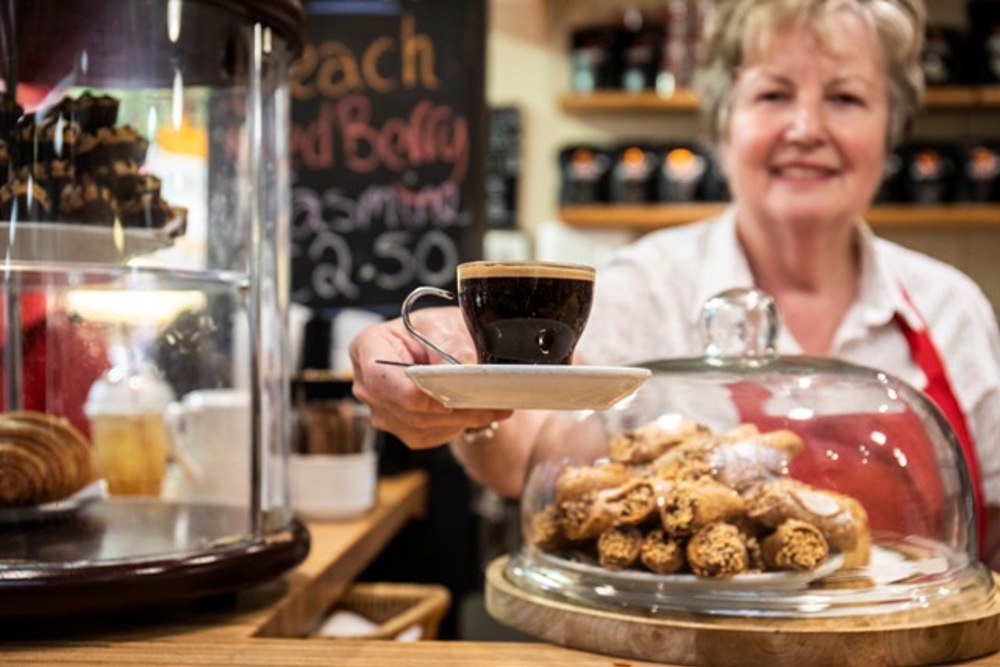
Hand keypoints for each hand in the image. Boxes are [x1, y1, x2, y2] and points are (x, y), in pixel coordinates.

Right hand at [349, 306, 512, 448]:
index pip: (382, 377)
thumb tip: (459, 368)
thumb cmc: (434, 331)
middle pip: (405, 407)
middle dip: (449, 406)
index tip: (451, 390)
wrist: (442, 349)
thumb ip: (450, 343)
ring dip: (459, 418)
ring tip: (492, 405)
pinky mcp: (400, 428)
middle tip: (489, 401)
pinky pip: (428, 434)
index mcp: (368, 347)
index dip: (416, 390)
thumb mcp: (444, 323)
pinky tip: (475, 412)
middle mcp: (367, 383)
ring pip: (421, 425)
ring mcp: (381, 410)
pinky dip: (456, 425)